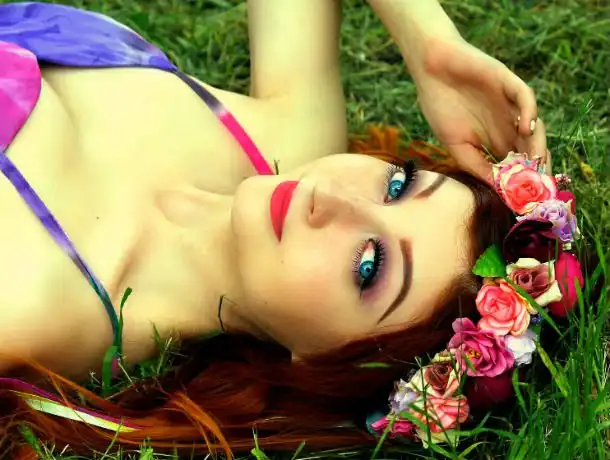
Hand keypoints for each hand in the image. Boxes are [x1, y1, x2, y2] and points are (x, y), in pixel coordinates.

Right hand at [413, 37, 548, 180]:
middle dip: (537, 167)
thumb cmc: (439, 106)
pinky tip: (524, 128)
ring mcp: (510, 105)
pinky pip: (526, 98)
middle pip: (531, 148)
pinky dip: (530, 113)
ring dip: (538, 145)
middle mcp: (507, 124)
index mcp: (495, 140)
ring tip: (535, 161)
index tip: (525, 197)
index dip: (523, 180)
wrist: (431, 69)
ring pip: (534, 126)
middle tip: (539, 184)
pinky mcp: (508, 83)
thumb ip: (477, 166)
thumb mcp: (456, 145)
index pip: (517, 163)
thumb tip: (498, 189)